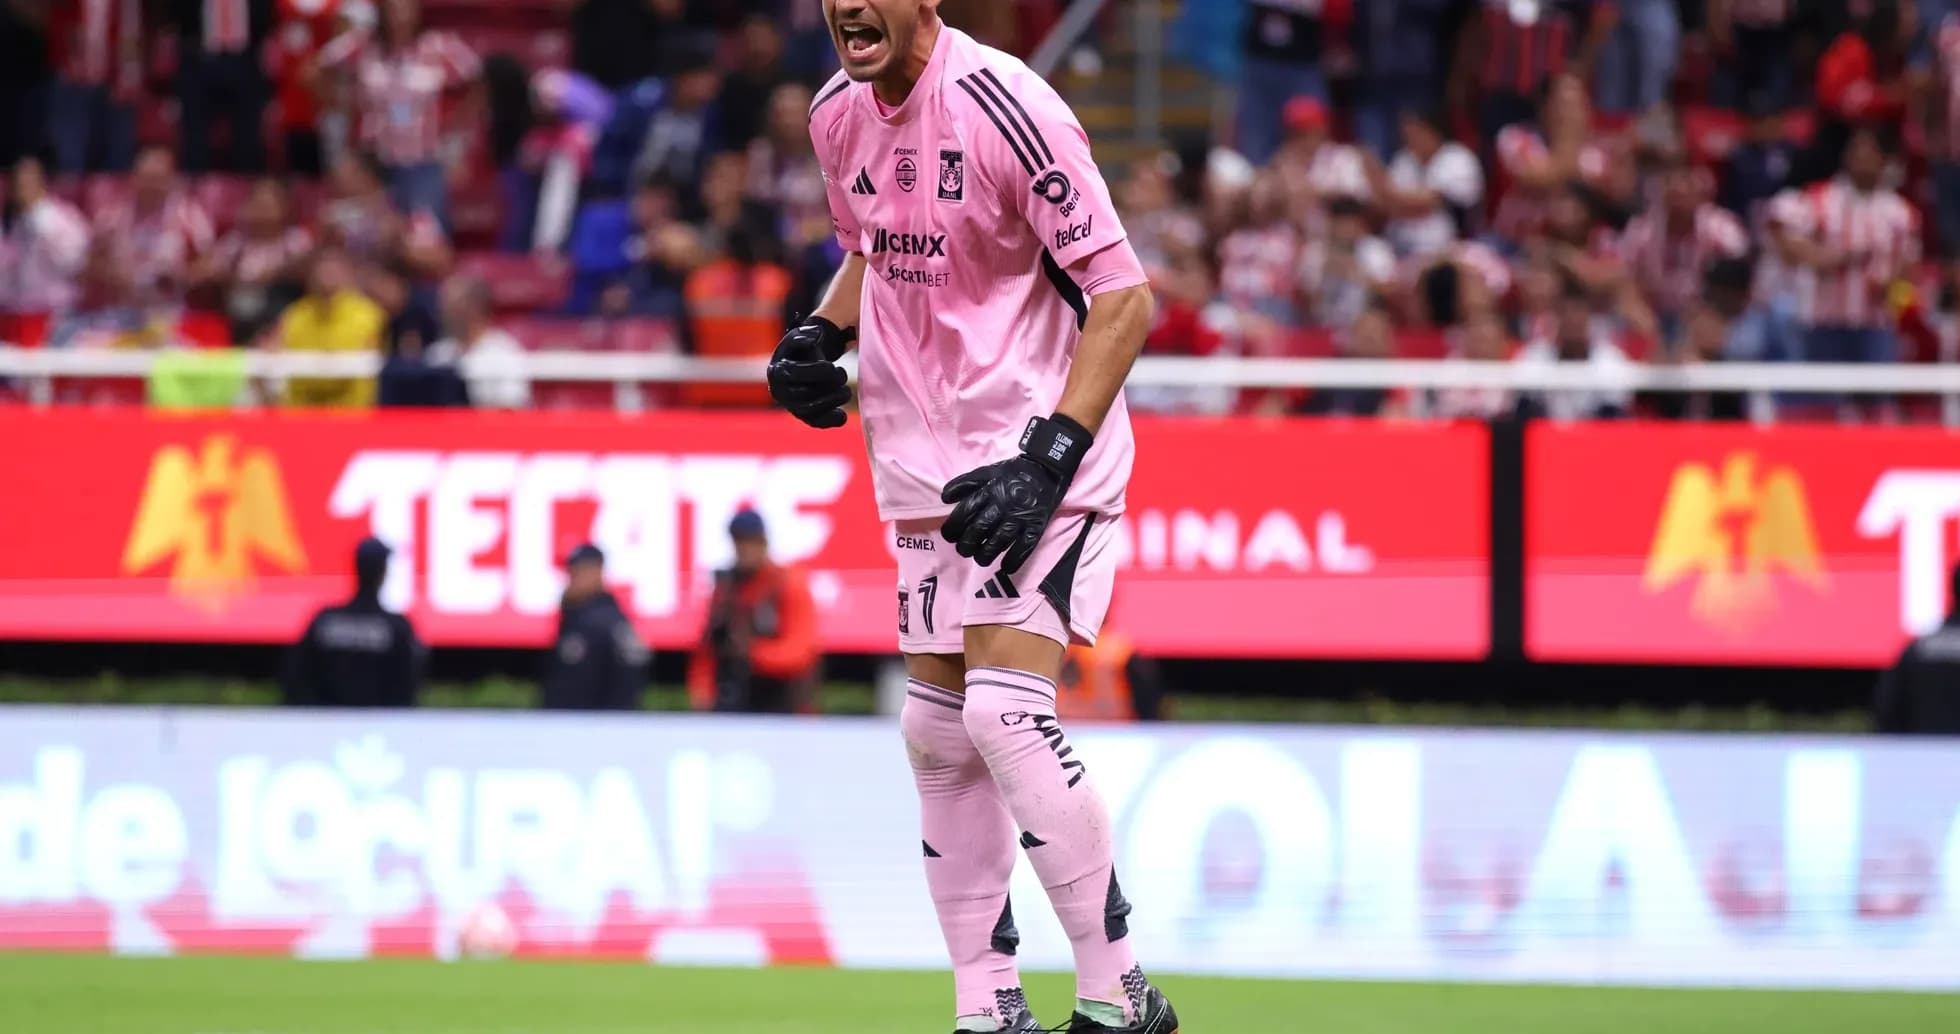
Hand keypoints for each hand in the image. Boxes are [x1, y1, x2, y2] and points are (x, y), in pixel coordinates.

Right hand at [768, 316, 853, 428]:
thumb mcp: (801, 336)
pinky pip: (816, 423)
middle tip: (842, 374)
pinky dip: (831, 420)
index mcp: (777, 371)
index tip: (832, 365)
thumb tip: (815, 336)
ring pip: (811, 410)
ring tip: (846, 391)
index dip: (816, 371)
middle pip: (804, 394)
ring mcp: (791, 406)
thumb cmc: (802, 348)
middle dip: (828, 384)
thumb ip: (806, 333)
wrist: (803, 364)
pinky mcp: (804, 417)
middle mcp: (780, 392)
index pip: (795, 374)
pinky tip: (843, 415)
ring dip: (833, 400)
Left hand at [940, 414, 1091, 573]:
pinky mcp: (1036, 527)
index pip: (966, 511)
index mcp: (990, 491)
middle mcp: (1003, 505)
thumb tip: (945, 498)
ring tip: (980, 558)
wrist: (1046, 469)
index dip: (953, 527)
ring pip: (998, 542)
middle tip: (963, 550)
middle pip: (979, 530)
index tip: (948, 536)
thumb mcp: (987, 471)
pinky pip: (1024, 548)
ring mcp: (1020, 517)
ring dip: (985, 555)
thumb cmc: (1013, 473)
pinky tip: (1005, 567)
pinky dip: (1014, 560)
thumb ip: (965, 483)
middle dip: (966, 544)